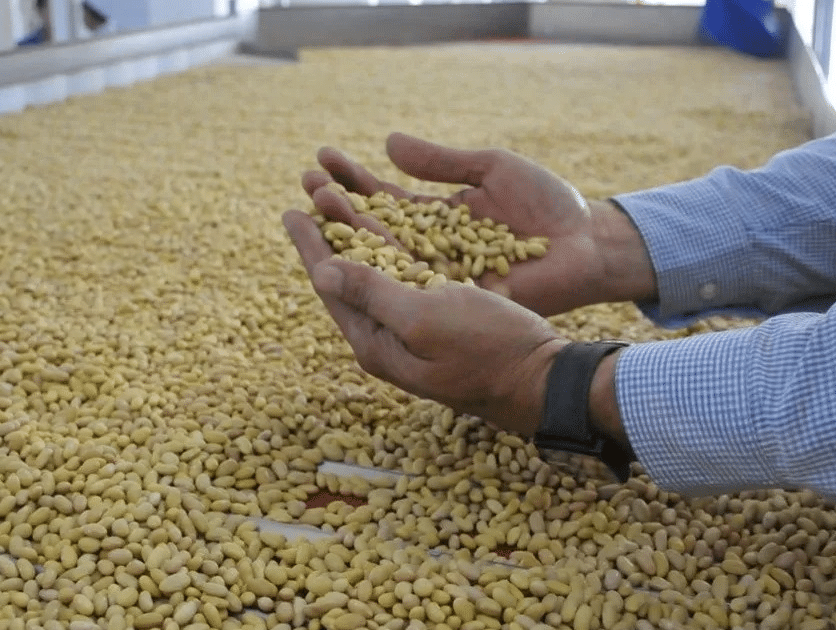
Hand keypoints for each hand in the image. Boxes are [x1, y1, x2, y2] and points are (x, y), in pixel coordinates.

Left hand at [283, 210, 568, 434]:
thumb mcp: (424, 318)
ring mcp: (416, 330)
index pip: (331, 286)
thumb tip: (320, 272)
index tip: (291, 209)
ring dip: (356, 234)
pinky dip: (391, 247)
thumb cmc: (489, 349)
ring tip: (340, 199)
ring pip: (375, 273)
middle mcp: (389, 338)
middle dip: (327, 233)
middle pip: (347, 277)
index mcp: (375, 342)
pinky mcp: (443, 319)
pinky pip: (405, 276)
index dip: (311, 245)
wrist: (544, 377)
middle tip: (310, 193)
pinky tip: (388, 231)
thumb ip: (372, 294)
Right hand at [302, 133, 656, 316]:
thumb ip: (441, 162)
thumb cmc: (547, 205)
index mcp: (437, 218)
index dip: (352, 180)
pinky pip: (407, 286)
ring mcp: (438, 277)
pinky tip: (349, 250)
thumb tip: (387, 144)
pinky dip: (377, 269)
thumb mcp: (491, 169)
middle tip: (306, 183)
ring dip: (347, 231)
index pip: (383, 199)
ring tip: (317, 203)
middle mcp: (429, 250)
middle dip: (337, 205)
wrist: (587, 244)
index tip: (321, 158)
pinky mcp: (451, 300)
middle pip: (372, 228)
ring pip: (381, 257)